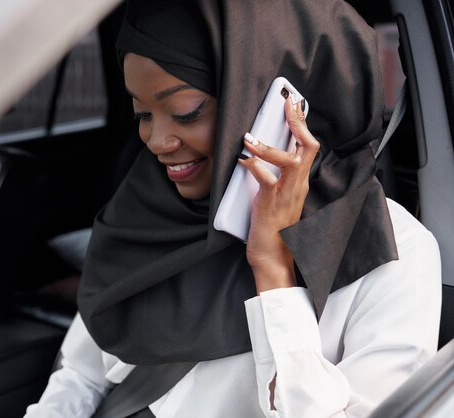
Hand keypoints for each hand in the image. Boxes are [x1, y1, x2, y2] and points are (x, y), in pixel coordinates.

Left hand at [238, 98, 319, 292]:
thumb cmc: (271, 229)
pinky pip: (266, 180)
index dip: (302, 124)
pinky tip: (243, 159)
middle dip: (298, 122)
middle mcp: (298, 186)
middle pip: (309, 147)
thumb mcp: (274, 197)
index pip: (308, 148)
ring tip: (250, 137)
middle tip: (287, 103)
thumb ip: (271, 178)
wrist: (273, 258)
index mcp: (299, 183)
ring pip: (292, 161)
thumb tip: (257, 158)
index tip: (294, 105)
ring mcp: (287, 194)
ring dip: (270, 146)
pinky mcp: (272, 203)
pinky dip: (254, 166)